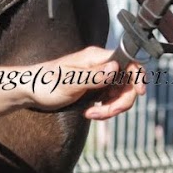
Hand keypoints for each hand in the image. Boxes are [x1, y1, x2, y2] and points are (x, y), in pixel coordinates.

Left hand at [25, 46, 145, 118]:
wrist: (31, 91)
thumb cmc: (46, 83)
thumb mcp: (69, 82)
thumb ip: (94, 76)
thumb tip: (116, 68)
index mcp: (97, 57)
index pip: (128, 62)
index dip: (138, 76)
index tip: (140, 93)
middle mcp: (101, 65)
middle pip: (127, 83)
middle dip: (120, 102)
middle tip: (103, 113)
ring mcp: (99, 77)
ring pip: (120, 94)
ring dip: (110, 108)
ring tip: (91, 114)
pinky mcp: (96, 88)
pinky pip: (110, 100)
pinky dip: (104, 110)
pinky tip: (90, 112)